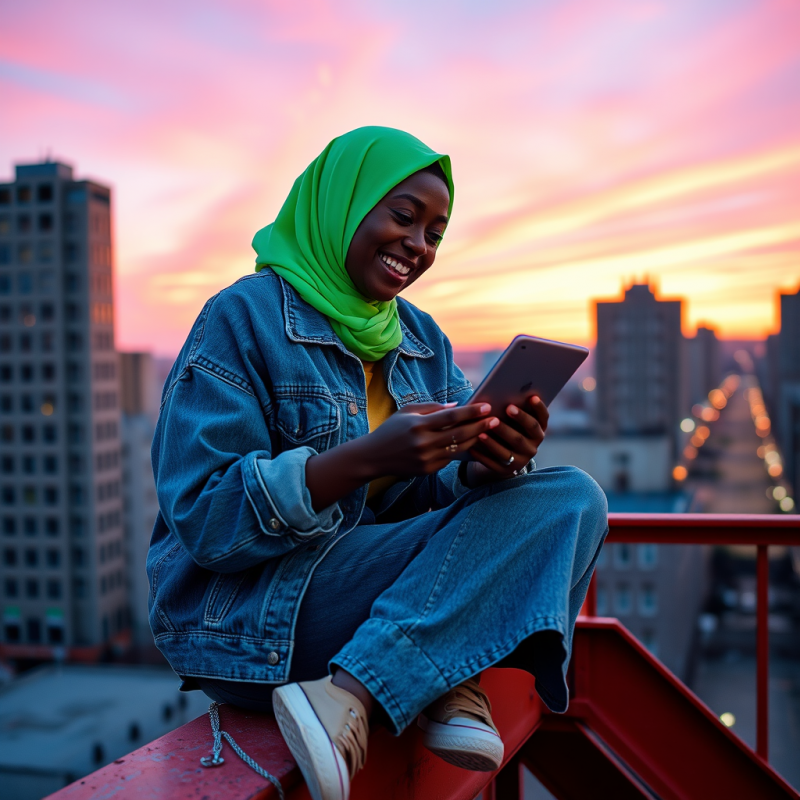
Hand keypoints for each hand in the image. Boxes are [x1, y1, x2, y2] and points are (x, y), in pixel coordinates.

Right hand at [363, 402, 499, 478]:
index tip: (486, 406)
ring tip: (487, 430)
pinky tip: (472, 442)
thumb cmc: (392, 429)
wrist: (374, 456)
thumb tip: (458, 406)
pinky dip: (461, 450)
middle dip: (480, 426)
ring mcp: (426, 459)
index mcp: (418, 425)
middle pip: (460, 434)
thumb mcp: (408, 411)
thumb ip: (433, 407)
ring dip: (475, 439)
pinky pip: (450, 458)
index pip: (452, 417)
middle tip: (495, 419)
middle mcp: (423, 443)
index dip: (471, 412)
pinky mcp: (427, 470)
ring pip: (458, 448)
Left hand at [466, 395, 547, 481]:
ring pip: (508, 451)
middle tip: (507, 408)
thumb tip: (504, 390)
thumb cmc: (506, 429)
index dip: (539, 408)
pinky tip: (472, 447)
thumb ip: (512, 409)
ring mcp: (520, 460)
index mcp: (537, 431)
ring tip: (481, 431)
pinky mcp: (506, 471)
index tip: (531, 396)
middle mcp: (532, 447)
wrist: (501, 457)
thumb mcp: (512, 421)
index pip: (542, 419)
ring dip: (494, 441)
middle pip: (524, 434)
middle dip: (518, 420)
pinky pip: (493, 463)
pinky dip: (482, 455)